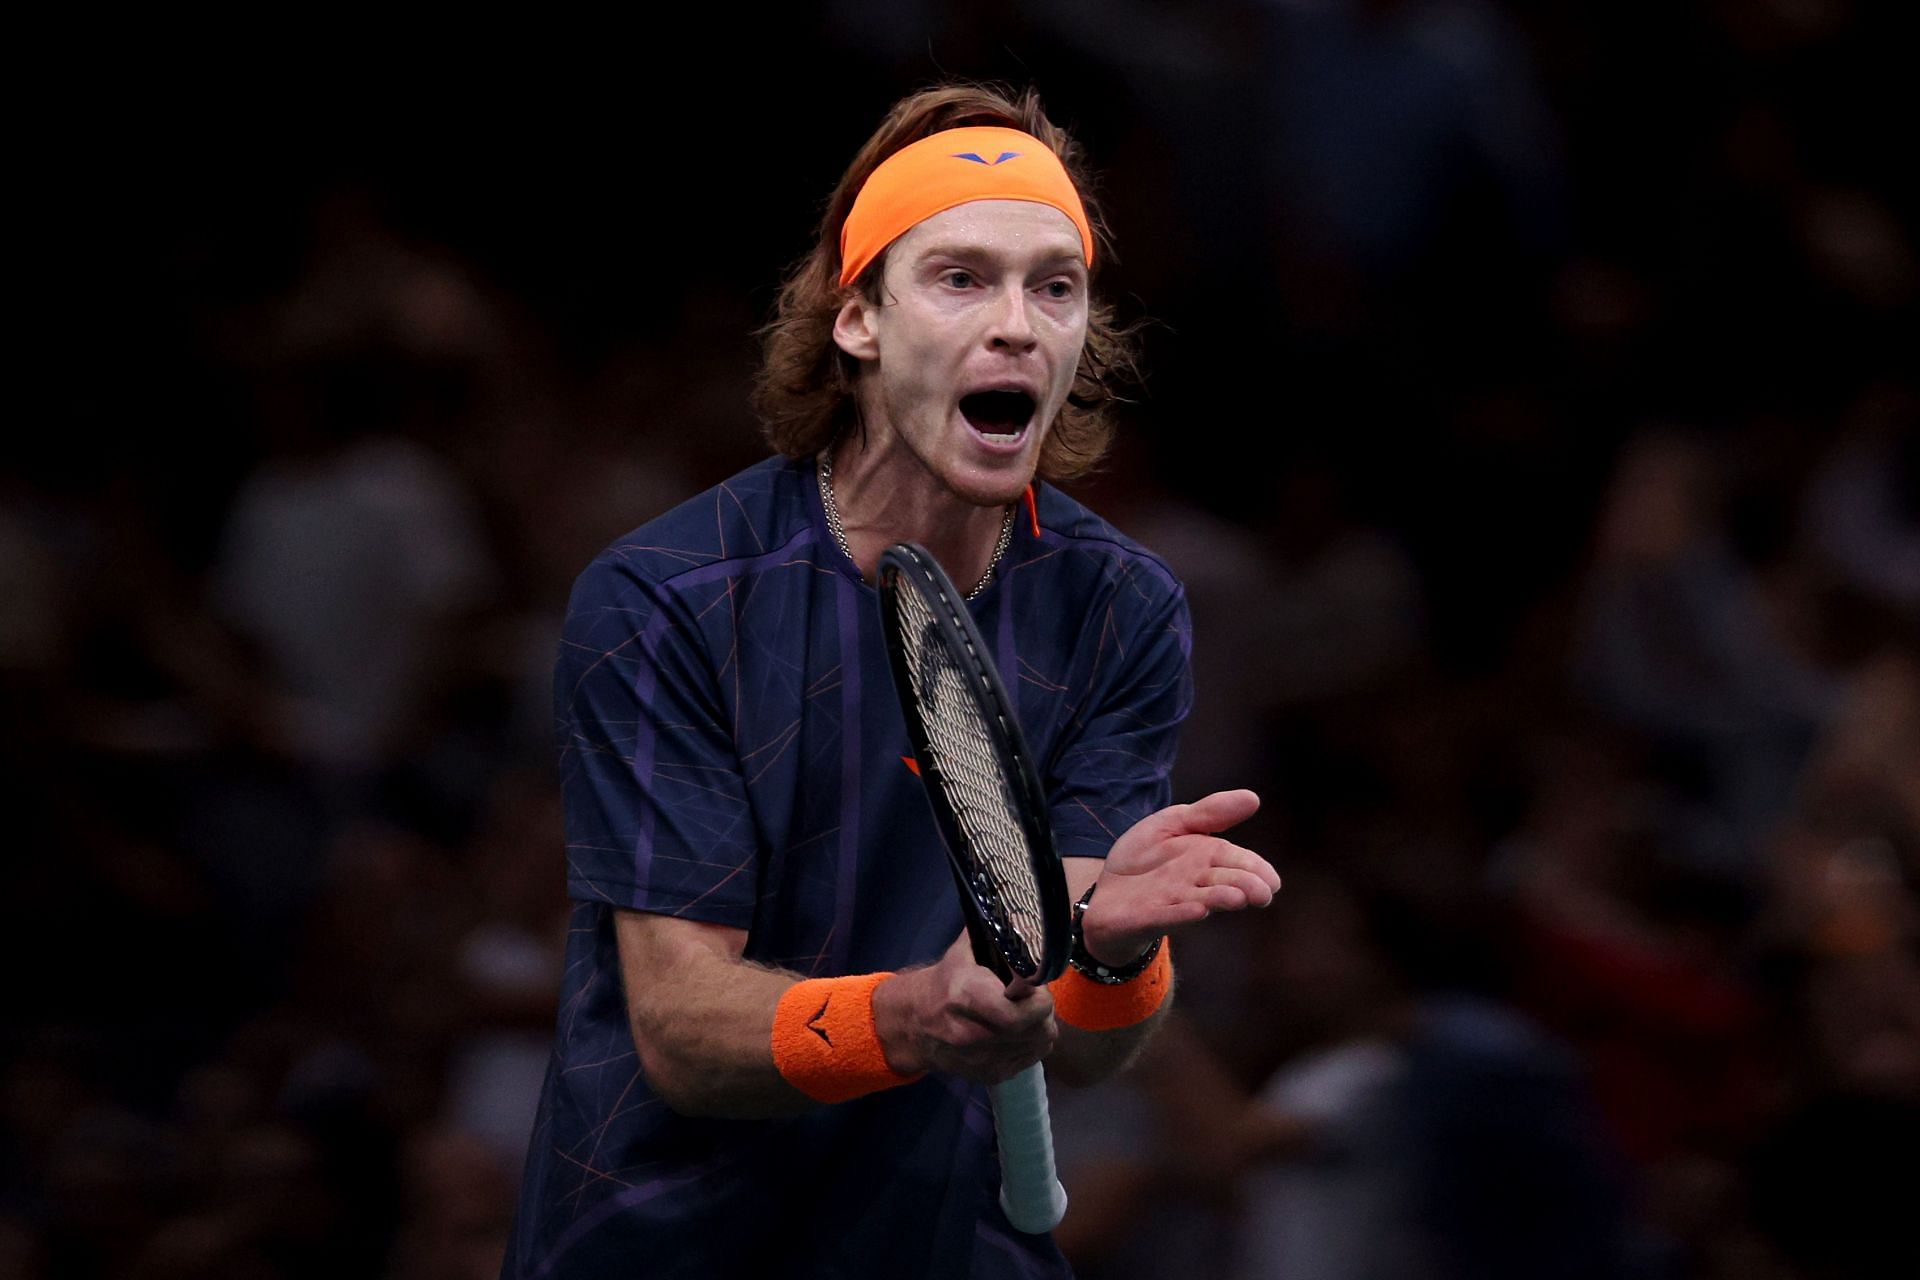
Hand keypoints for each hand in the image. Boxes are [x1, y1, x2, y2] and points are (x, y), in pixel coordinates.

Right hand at [872, 934, 1056, 1083]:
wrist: (914, 1024)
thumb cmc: (945, 981)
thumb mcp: (964, 951)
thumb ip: (995, 935)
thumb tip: (1027, 913)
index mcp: (967, 997)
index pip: (1023, 1009)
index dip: (1036, 994)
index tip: (1030, 982)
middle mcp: (974, 1034)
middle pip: (1038, 1027)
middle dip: (1042, 1008)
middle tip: (1033, 995)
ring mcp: (983, 1060)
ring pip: (1040, 1043)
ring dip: (1041, 1025)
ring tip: (1026, 1010)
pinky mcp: (991, 1076)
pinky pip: (1033, 1058)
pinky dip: (1033, 1042)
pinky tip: (1019, 1029)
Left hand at [1082, 789, 1278, 965]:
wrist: (1105, 892)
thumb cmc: (1145, 859)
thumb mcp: (1173, 824)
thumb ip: (1209, 813)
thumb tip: (1253, 798)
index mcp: (1206, 859)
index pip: (1237, 862)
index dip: (1256, 870)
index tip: (1272, 880)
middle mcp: (1195, 883)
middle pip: (1225, 883)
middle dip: (1244, 886)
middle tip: (1264, 893)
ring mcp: (1172, 902)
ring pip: (1201, 901)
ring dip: (1219, 899)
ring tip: (1237, 898)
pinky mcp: (1147, 916)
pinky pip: (1166, 916)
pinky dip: (1181, 914)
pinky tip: (1198, 910)